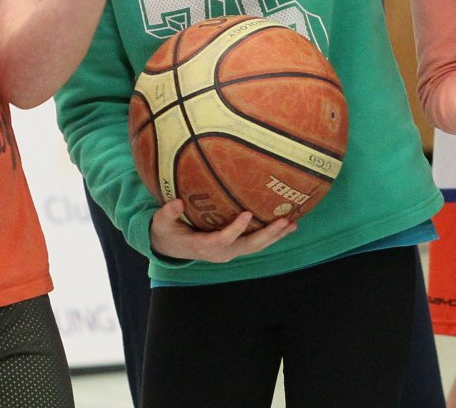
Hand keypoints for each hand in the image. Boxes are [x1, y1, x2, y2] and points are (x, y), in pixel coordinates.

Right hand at [149, 199, 295, 262]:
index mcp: (203, 246)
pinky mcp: (235, 248)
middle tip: (285, 221)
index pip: (222, 239)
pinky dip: (271, 235)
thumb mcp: (161, 224)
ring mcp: (229, 251)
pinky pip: (256, 243)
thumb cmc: (167, 231)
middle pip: (248, 246)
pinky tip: (287, 225)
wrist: (171, 247)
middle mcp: (220, 252)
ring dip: (275, 236)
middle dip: (268, 235)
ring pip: (256, 246)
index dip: (235, 229)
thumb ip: (167, 214)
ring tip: (293, 224)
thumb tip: (176, 203)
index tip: (248, 214)